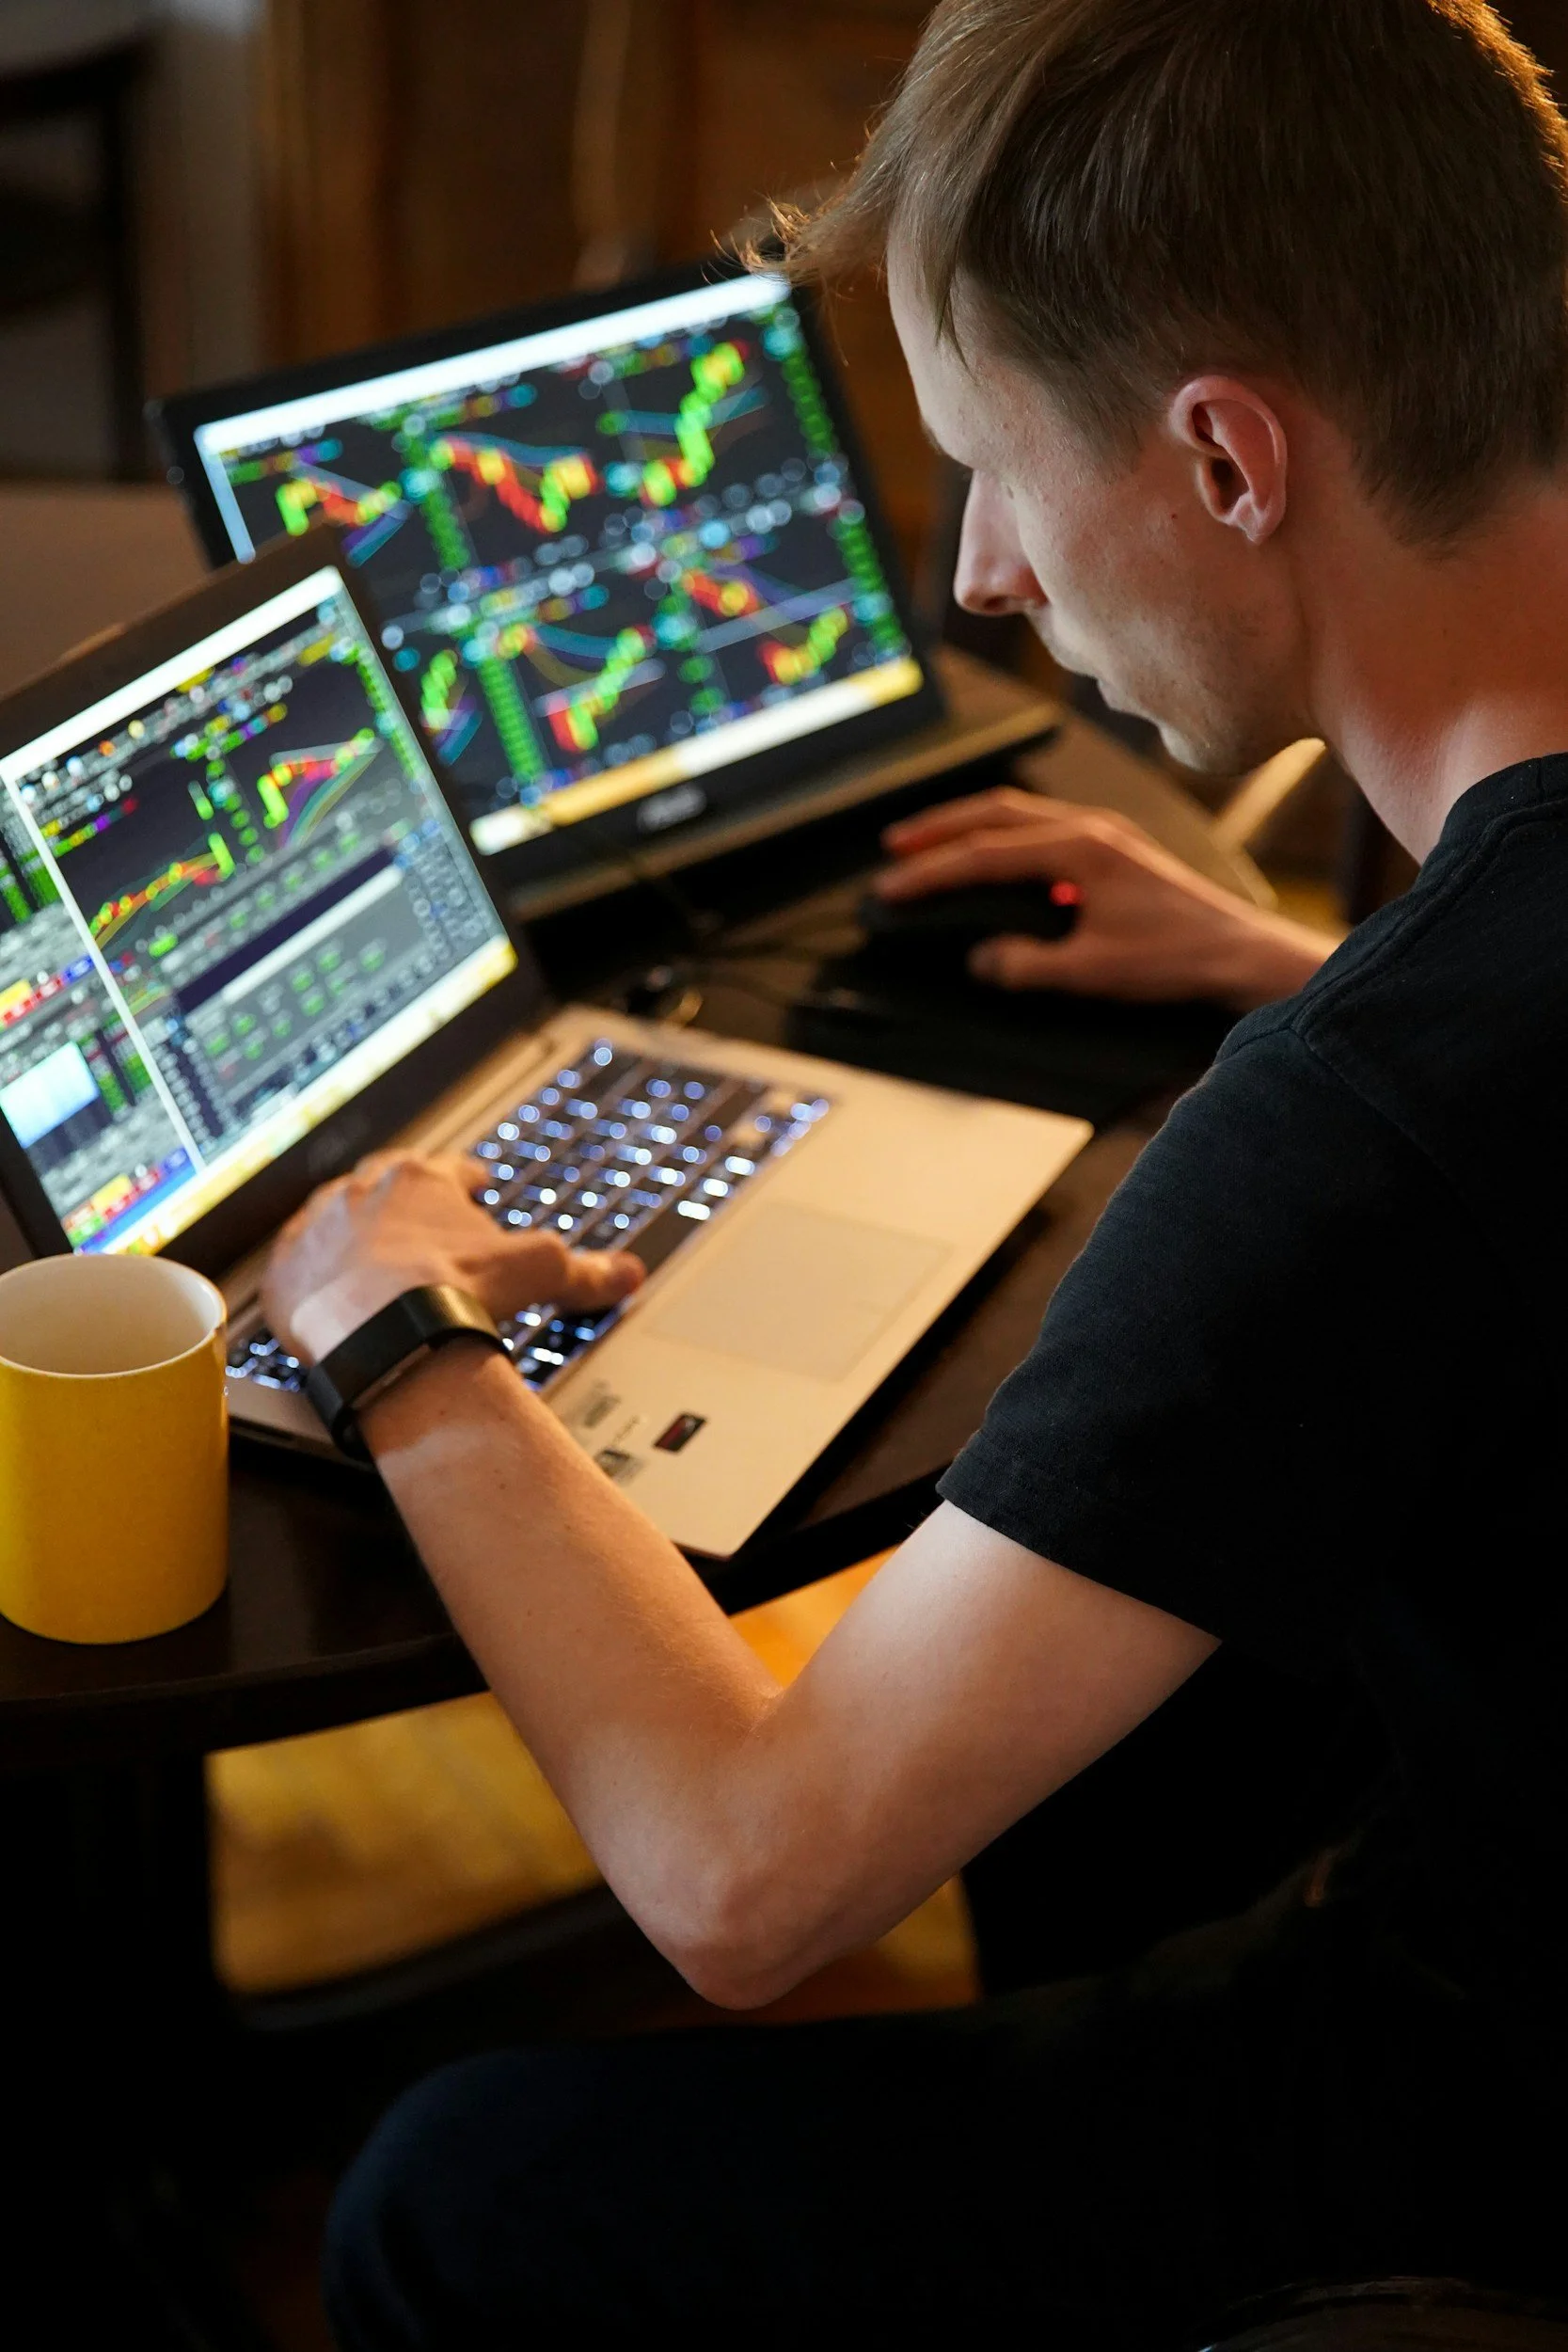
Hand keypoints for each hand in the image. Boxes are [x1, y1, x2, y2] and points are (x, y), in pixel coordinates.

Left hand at [263, 1152, 642, 1365]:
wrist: (384, 1334)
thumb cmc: (455, 1292)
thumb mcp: (537, 1272)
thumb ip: (584, 1270)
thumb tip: (627, 1273)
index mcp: (420, 1179)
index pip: (446, 1170)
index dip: (464, 1180)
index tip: (473, 1185)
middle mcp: (360, 1194)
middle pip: (384, 1189)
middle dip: (403, 1206)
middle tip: (418, 1226)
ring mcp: (317, 1232)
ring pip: (334, 1224)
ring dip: (351, 1239)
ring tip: (368, 1264)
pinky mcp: (284, 1274)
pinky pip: (295, 1270)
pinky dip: (312, 1281)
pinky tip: (324, 1298)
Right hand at [877, 787, 1334, 1009]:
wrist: (1239, 956)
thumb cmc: (1177, 959)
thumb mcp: (1092, 972)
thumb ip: (1028, 965)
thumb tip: (982, 960)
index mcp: (1081, 849)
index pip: (985, 854)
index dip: (932, 871)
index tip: (892, 886)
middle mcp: (1092, 829)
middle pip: (996, 812)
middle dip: (940, 827)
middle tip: (894, 846)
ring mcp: (1107, 835)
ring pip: (1021, 815)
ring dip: (971, 826)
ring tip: (931, 844)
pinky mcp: (1116, 852)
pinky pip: (1045, 830)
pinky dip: (1006, 838)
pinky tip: (995, 860)